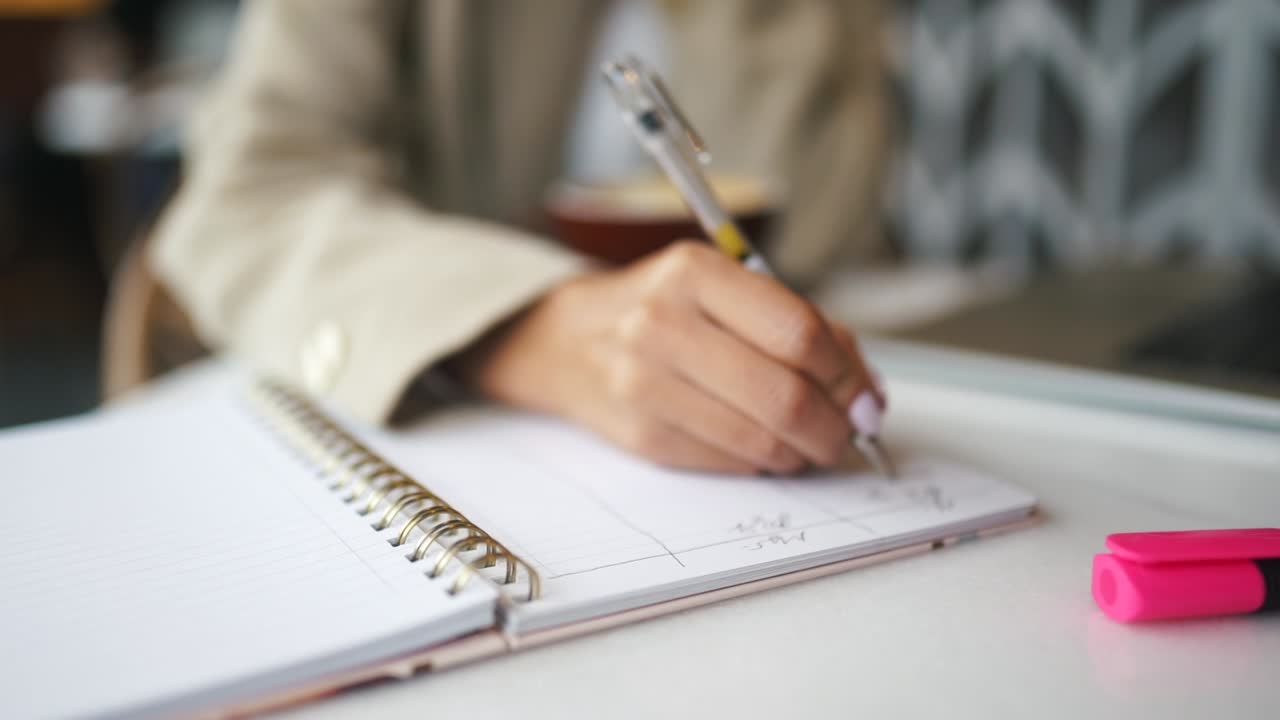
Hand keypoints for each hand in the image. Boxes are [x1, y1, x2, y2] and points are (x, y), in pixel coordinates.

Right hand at [449, 241, 883, 474]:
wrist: (568, 340)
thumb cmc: (664, 310)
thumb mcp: (722, 287)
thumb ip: (796, 325)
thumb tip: (864, 392)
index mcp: (694, 273)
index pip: (798, 332)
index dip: (847, 374)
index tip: (866, 396)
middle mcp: (662, 324)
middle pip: (784, 395)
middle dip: (835, 427)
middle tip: (848, 433)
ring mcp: (644, 383)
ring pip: (760, 440)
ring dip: (803, 452)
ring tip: (810, 442)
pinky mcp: (639, 435)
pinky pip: (729, 463)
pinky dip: (762, 463)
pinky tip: (764, 447)